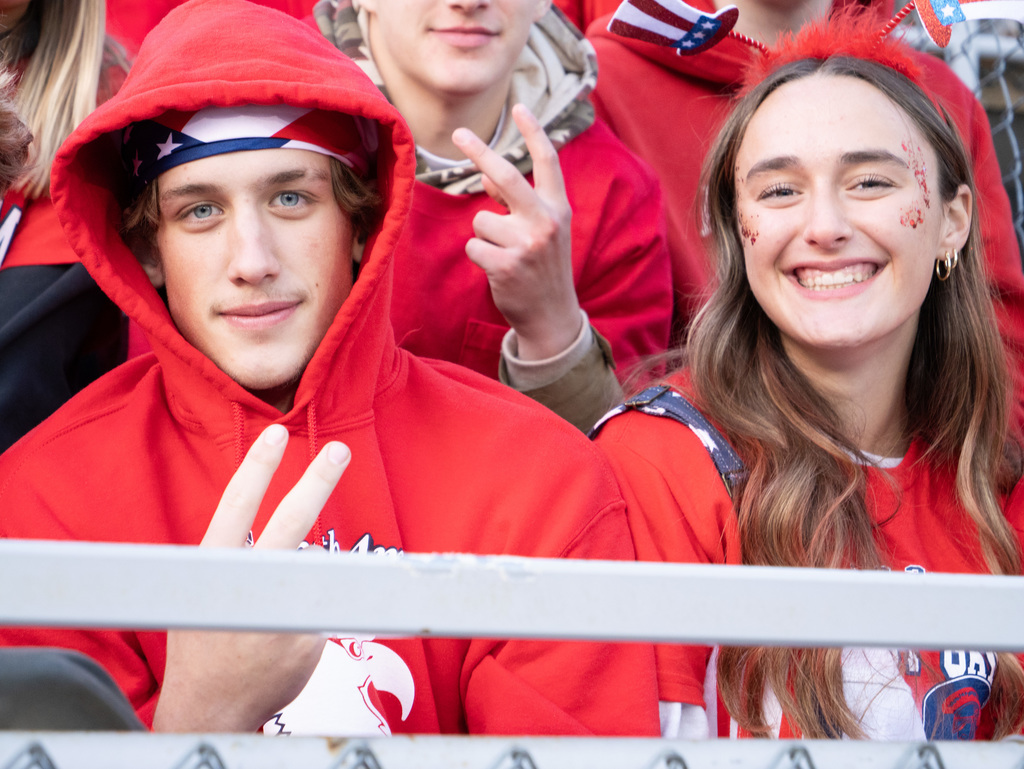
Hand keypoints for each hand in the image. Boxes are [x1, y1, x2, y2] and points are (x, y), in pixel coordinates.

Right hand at [152, 424, 350, 732]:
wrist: (209, 705)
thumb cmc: (207, 640)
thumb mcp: (203, 590)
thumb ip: (236, 556)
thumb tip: (290, 525)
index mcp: (213, 568)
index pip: (236, 506)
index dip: (257, 467)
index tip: (276, 431)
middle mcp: (245, 586)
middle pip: (290, 523)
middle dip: (316, 482)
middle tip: (338, 450)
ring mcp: (278, 612)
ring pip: (310, 571)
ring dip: (300, 589)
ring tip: (268, 625)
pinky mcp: (307, 638)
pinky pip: (321, 607)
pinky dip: (309, 618)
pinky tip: (282, 645)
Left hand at [452, 104, 582, 360]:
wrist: (552, 315)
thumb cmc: (542, 266)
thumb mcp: (542, 230)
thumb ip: (518, 203)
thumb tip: (486, 177)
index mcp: (559, 208)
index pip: (547, 161)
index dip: (534, 131)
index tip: (520, 105)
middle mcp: (546, 222)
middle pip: (506, 176)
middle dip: (480, 152)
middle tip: (458, 133)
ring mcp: (527, 244)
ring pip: (481, 220)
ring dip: (484, 236)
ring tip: (504, 255)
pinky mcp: (506, 265)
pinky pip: (473, 246)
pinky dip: (479, 257)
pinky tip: (498, 269)